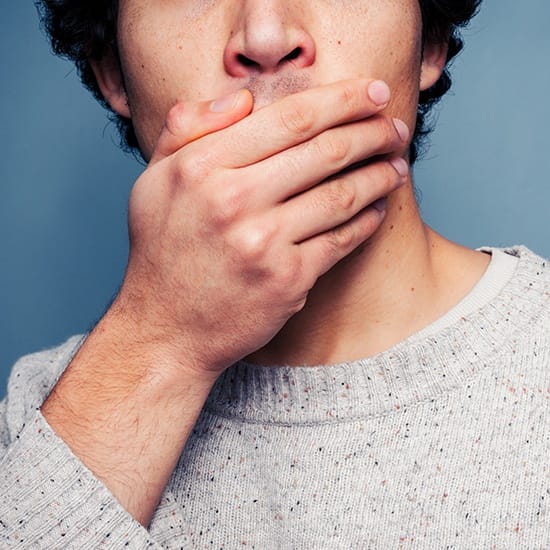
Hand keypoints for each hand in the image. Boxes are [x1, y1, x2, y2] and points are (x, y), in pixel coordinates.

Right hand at [119, 78, 408, 375]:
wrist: (166, 329)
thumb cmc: (162, 252)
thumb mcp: (154, 180)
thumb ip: (187, 128)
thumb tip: (243, 98)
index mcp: (202, 166)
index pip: (290, 118)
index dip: (343, 99)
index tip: (375, 92)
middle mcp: (233, 200)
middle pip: (325, 152)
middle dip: (373, 132)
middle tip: (397, 127)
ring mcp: (263, 243)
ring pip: (341, 195)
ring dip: (379, 175)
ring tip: (397, 164)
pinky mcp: (287, 281)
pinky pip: (341, 241)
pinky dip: (367, 221)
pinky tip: (378, 208)